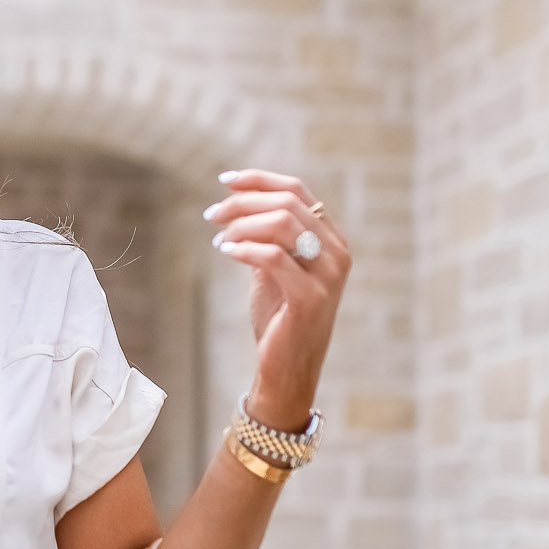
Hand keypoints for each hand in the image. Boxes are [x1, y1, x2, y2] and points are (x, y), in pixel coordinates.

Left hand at [203, 169, 349, 430]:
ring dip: (242, 224)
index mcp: (331, 239)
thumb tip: (237, 200)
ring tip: (218, 236)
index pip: (297, 190)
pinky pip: (273, 257)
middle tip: (212, 214)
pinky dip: (244, 248)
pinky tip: (225, 252)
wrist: (288, 368)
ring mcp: (328, 275)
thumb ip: (266, 236)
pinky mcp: (311, 297)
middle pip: (287, 203)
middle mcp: (337, 252)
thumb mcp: (273, 268)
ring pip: (282, 223)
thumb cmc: (280, 317)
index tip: (224, 181)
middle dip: (243, 202)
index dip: (259, 180)